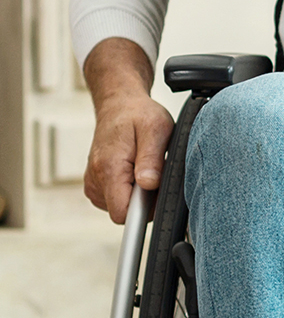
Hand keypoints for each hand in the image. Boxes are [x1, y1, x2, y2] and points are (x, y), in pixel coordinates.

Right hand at [83, 38, 174, 224]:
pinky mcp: (95, 184)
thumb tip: (148, 185)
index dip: (144, 211)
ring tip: (142, 166)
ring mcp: (93, 183)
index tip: (156, 195)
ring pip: (120, 207)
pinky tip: (133, 170)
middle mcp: (95, 179)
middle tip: (153, 172)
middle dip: (143, 200)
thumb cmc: (138, 114)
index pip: (123, 213)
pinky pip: (115, 199)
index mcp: (109, 168)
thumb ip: (152, 159)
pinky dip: (128, 190)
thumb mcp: (155, 129)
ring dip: (136, 194)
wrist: (119, 104)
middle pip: (123, 212)